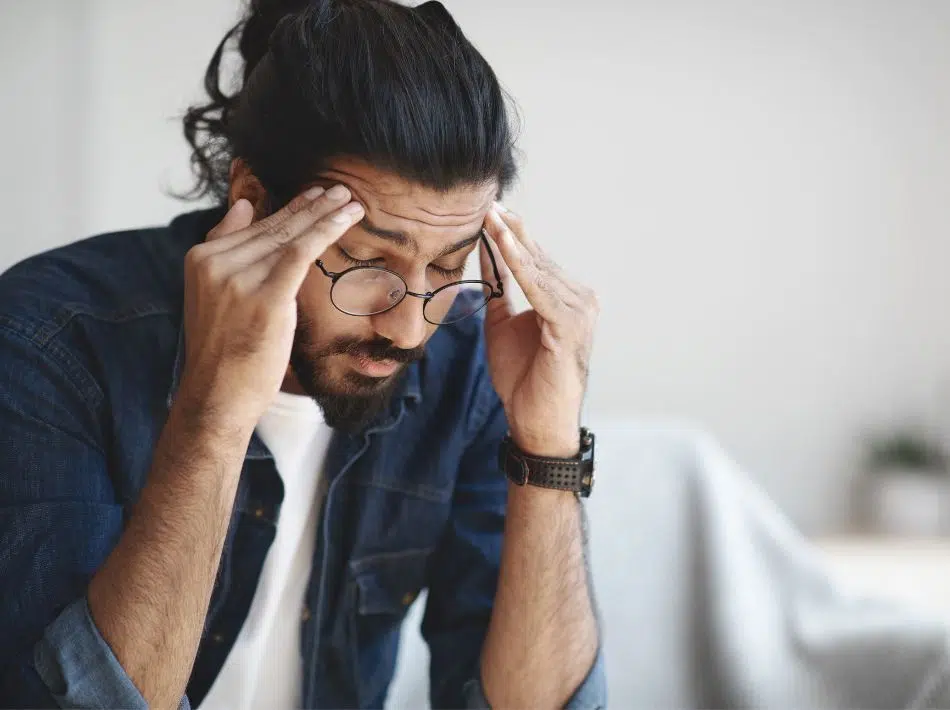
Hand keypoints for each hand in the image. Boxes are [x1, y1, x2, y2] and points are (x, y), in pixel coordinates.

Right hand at [178, 185, 363, 425]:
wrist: (217, 396)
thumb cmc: (224, 353)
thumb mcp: (215, 295)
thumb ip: (227, 250)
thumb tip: (244, 206)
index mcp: (201, 259)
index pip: (254, 226)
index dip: (289, 208)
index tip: (315, 195)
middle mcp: (216, 263)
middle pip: (274, 227)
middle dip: (311, 206)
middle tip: (338, 189)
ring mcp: (238, 278)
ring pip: (290, 235)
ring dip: (325, 214)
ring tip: (350, 200)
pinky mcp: (265, 297)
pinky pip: (301, 252)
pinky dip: (326, 230)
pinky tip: (347, 218)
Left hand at [480, 203, 598, 456]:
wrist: (536, 422)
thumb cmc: (523, 379)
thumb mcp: (502, 324)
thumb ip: (498, 289)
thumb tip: (485, 254)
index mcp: (566, 298)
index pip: (536, 259)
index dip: (511, 234)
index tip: (488, 209)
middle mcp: (580, 299)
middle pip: (538, 257)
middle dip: (511, 229)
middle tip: (487, 200)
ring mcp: (579, 311)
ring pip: (538, 268)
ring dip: (512, 241)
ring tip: (489, 215)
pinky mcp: (569, 325)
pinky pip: (538, 288)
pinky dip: (519, 264)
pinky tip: (501, 243)